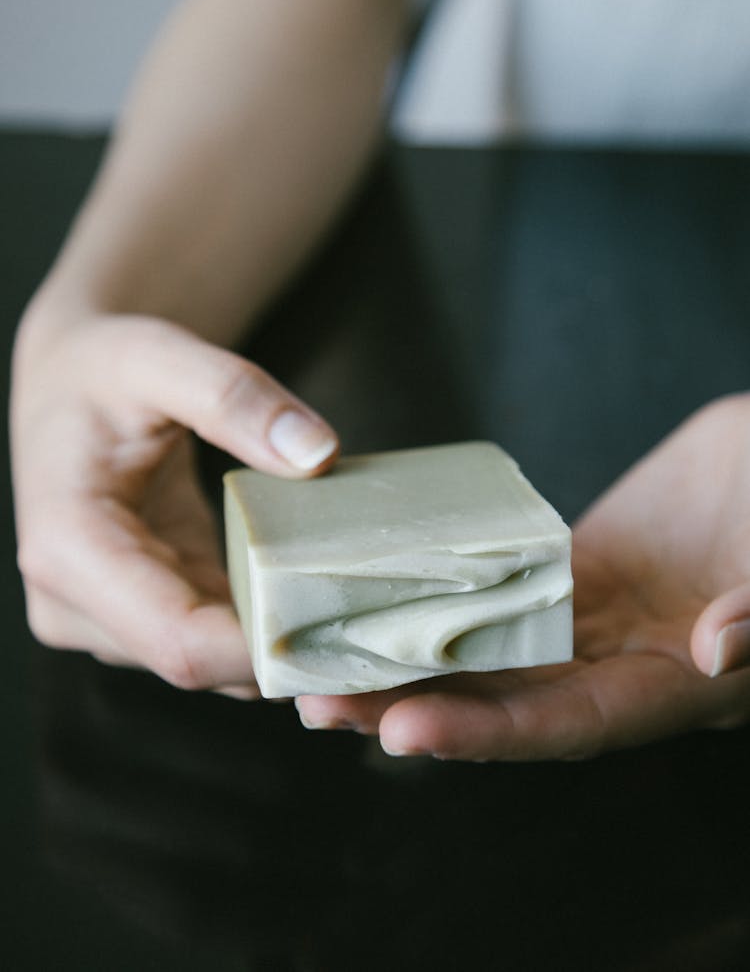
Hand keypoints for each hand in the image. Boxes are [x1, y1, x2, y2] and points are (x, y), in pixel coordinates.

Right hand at [12, 312, 337, 696]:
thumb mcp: (161, 357)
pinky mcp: (143, 617)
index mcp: (69, 549)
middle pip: (203, 665)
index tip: (351, 623)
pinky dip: (271, 632)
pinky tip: (326, 602)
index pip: (179, 640)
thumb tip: (317, 453)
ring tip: (363, 611)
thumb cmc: (102, 369)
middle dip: (292, 652)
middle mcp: (76, 604)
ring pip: (215, 668)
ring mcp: (108, 621)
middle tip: (383, 623)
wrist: (67, 385)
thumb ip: (235, 397)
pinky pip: (216, 647)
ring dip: (288, 649)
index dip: (269, 649)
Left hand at [296, 395, 749, 757]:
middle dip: (414, 706)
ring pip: (488, 646)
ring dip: (408, 655)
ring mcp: (590, 614)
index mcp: (675, 686)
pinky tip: (379, 582)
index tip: (405, 730)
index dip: (491, 734)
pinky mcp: (572, 565)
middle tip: (320, 702)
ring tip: (322, 658)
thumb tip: (715, 652)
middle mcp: (620, 663)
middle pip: (505, 700)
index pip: (572, 725)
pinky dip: (440, 589)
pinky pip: (497, 581)